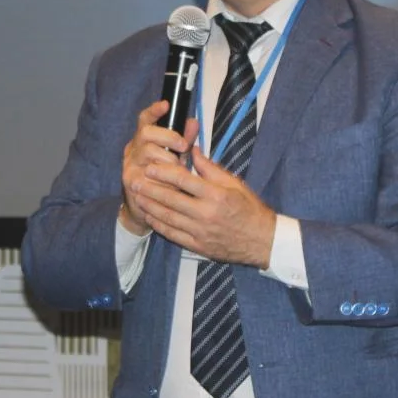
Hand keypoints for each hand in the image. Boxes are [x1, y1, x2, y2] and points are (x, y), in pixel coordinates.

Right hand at [121, 100, 199, 236]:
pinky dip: (163, 179)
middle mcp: (133, 149)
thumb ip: (183, 139)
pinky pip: (148, 173)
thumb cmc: (163, 179)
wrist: (145, 209)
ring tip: (178, 170)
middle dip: (168, 136)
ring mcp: (129, 164)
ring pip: (148, 152)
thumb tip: (193, 122)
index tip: (166, 105)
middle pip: (147, 133)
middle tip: (183, 145)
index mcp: (143, 140)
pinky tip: (171, 185)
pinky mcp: (130, 180)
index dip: (154, 111)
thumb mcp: (175, 157)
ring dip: (168, 160)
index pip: (145, 120)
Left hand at [135, 144, 276, 267]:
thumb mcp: (235, 183)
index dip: (164, 172)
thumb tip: (192, 151)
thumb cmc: (249, 208)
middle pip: (171, 199)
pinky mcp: (198, 246)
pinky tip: (150, 216)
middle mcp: (206, 214)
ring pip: (168, 218)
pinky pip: (173, 235)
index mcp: (216, 195)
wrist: (262, 240)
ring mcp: (201, 232)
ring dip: (150, 207)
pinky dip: (159, 225)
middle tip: (134, 181)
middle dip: (150, 189)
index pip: (183, 180)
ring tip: (137, 197)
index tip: (150, 166)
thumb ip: (211, 168)